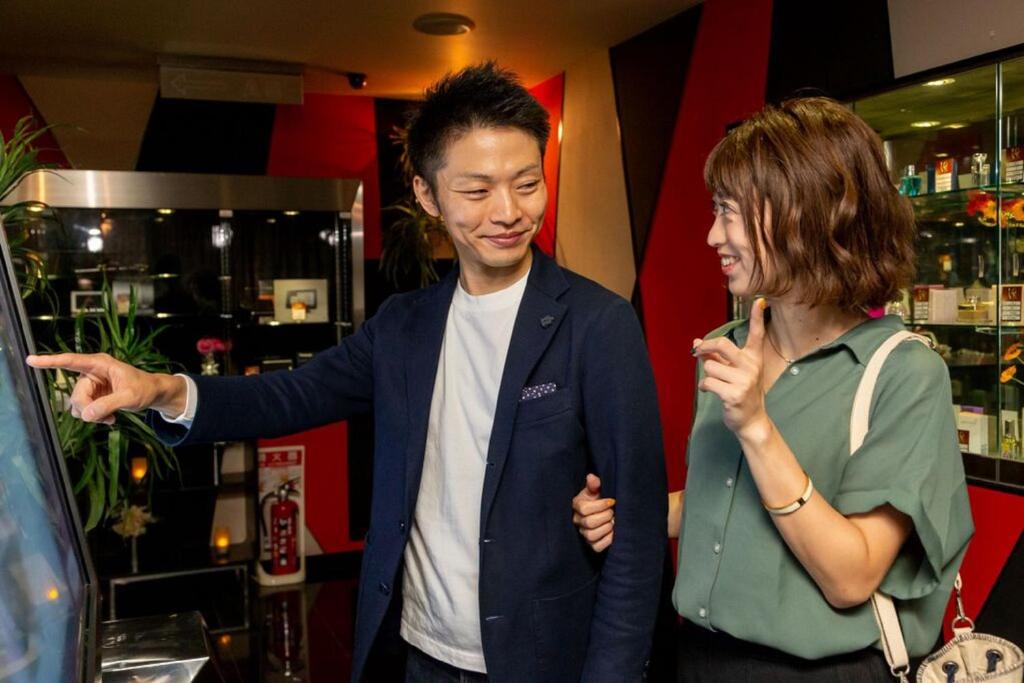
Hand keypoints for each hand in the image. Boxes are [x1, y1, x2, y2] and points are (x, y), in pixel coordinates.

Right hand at [25, 353, 183, 423]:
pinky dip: (95, 418)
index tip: (31, 360)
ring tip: (111, 416)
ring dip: (92, 416)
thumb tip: (85, 415)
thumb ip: (108, 404)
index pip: (71, 361)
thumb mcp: (130, 397)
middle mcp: (91, 373)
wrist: (151, 393)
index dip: (50, 361)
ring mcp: (90, 386)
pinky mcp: (92, 396)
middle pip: (76, 396)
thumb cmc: (144, 388)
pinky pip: (84, 411)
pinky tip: (110, 418)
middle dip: (89, 410)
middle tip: (107, 417)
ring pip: (78, 406)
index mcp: (100, 364)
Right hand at [572, 473, 615, 551]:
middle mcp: (577, 521)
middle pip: (589, 523)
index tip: (612, 501)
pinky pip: (597, 547)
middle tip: (613, 512)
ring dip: (606, 528)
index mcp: (577, 506)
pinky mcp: (591, 545)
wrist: (602, 512)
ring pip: (591, 535)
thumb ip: (594, 484)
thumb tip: (591, 477)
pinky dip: (607, 540)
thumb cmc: (598, 499)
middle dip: (605, 516)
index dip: (600, 505)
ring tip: (612, 522)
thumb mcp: (595, 490)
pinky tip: (612, 532)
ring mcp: (583, 534)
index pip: (584, 509)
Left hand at [694, 298, 771, 439]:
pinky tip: (710, 391)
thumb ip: (716, 356)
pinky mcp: (734, 394)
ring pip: (710, 366)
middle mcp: (751, 366)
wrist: (751, 420)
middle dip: (705, 347)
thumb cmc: (740, 392)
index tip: (759, 300)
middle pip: (722, 344)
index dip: (757, 317)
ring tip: (715, 383)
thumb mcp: (733, 371)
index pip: (757, 334)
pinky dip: (704, 387)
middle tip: (698, 352)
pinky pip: (708, 382)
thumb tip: (696, 343)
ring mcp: (744, 380)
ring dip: (706, 374)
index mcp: (753, 358)